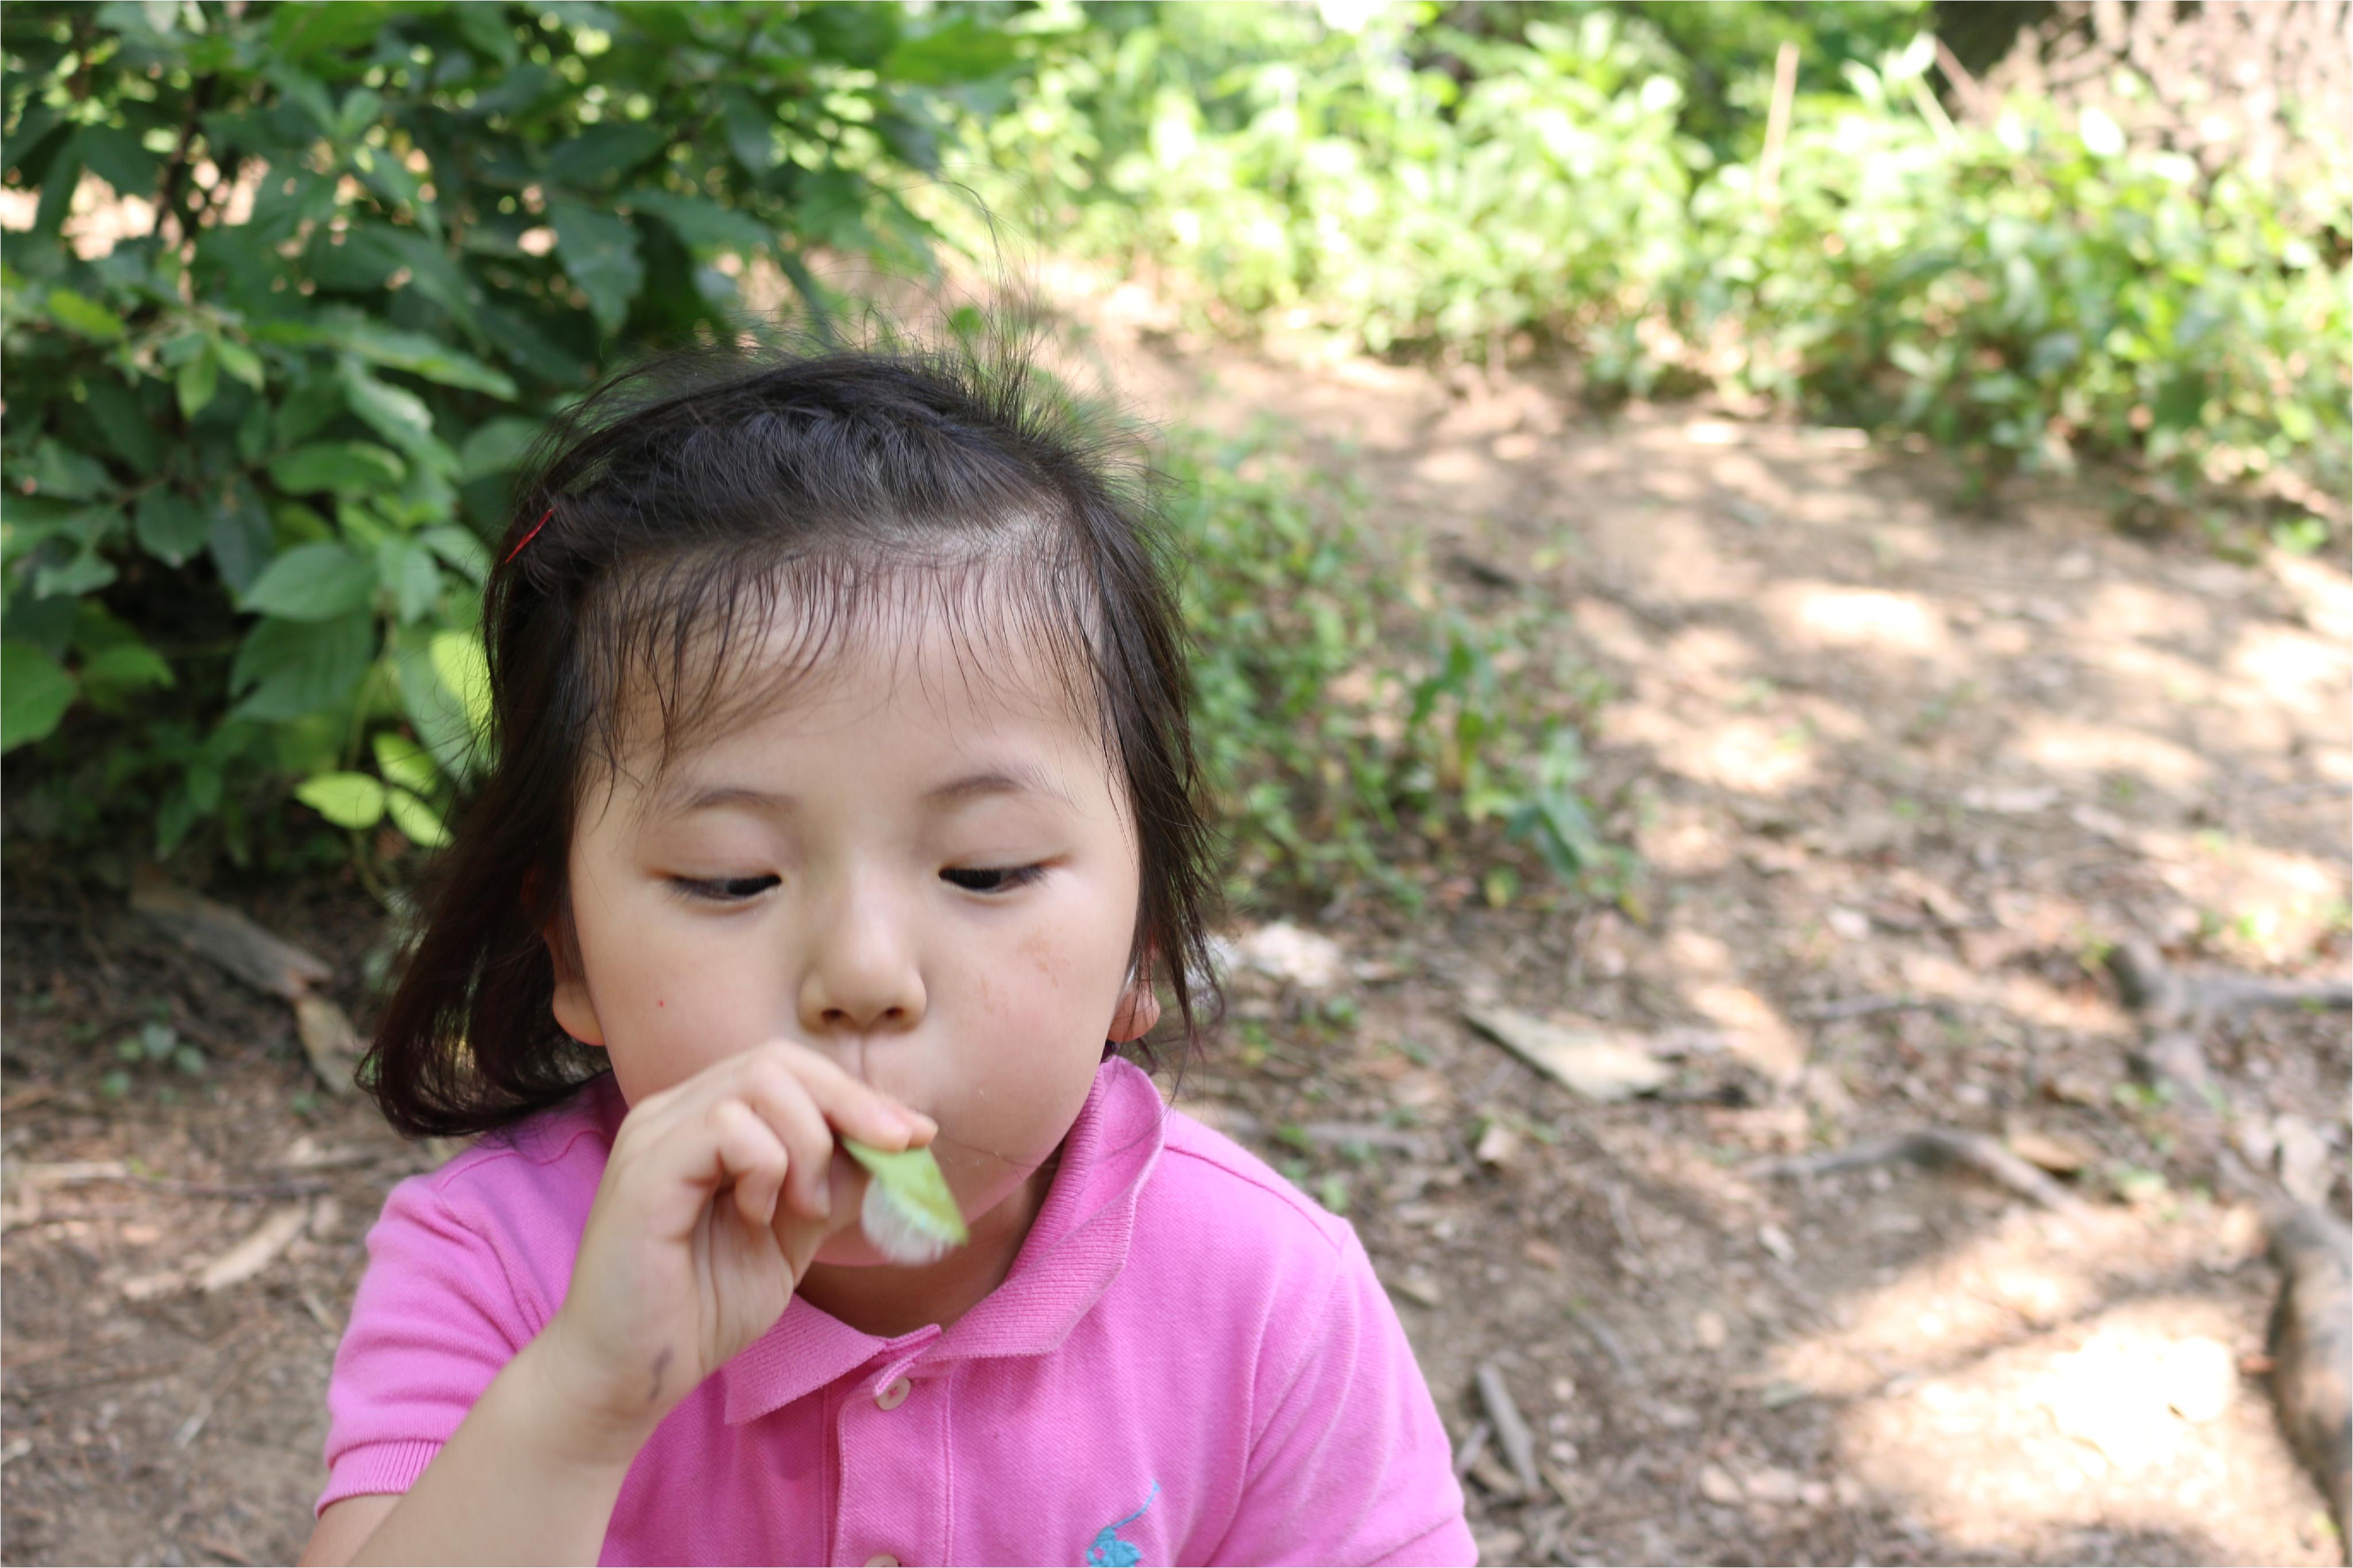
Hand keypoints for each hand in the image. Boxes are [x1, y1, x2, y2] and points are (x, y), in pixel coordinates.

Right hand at [529, 1041, 934, 1462]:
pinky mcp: (643, 1171)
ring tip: (804, 1209)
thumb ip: (832, 1184)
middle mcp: (673, 1113)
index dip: (859, 1095)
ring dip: (808, 1143)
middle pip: (778, 1060)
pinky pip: (724, 1126)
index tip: (916, 1135)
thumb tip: (900, 1143)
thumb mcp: (792, 1236)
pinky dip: (765, 1166)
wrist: (631, 1376)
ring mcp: (653, 1135)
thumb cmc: (701, 1306)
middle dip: (852, 1100)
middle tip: (895, 1149)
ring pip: (758, 1080)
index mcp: (705, 1121)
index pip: (791, 1070)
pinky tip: (757, 1215)